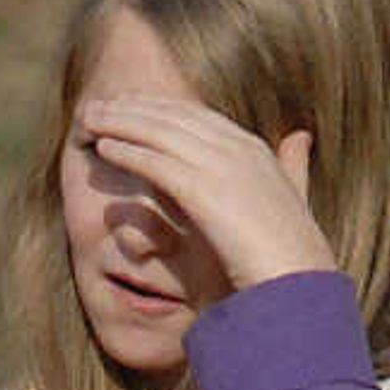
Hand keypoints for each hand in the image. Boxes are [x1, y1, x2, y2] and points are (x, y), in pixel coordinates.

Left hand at [74, 96, 329, 292]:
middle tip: (97, 106)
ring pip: (159, 132)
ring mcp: (221, 166)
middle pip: (173, 116)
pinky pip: (155, 162)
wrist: (300, 284)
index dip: (160, 109)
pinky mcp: (203, 190)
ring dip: (119, 122)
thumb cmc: (295, 256)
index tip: (130, 105)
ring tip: (88, 119)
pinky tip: (104, 149)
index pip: (197, 117)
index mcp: (256, 150)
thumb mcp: (296, 199)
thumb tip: (300, 137)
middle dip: (132, 108)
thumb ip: (293, 167)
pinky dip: (128, 151)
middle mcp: (238, 149)